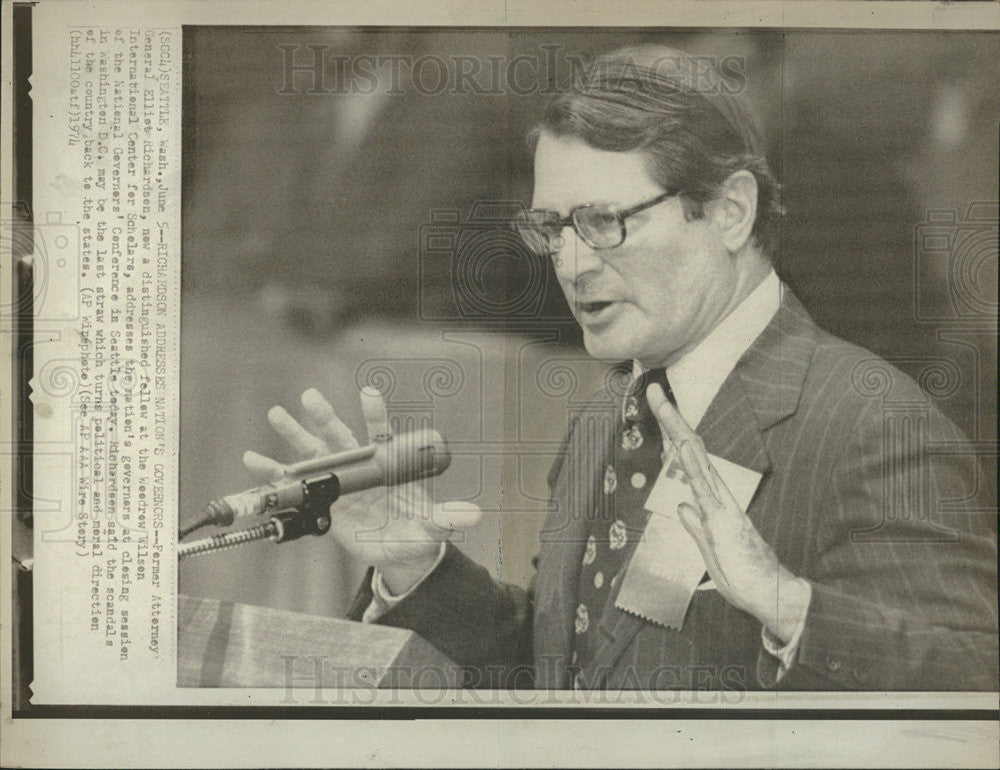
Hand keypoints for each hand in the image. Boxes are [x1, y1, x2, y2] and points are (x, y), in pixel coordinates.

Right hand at [244, 386, 480, 593]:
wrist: (397, 549)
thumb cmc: (415, 532)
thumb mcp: (430, 529)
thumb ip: (447, 519)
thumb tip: (474, 514)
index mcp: (387, 466)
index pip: (382, 434)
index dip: (376, 414)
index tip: (369, 393)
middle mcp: (360, 467)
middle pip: (342, 436)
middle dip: (326, 417)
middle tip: (309, 396)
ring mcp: (339, 481)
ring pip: (314, 452)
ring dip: (295, 434)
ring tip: (276, 413)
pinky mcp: (322, 499)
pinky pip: (293, 483)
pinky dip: (273, 472)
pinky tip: (253, 459)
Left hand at [647, 383, 809, 642]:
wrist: (768, 595)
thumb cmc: (741, 575)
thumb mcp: (708, 548)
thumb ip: (695, 526)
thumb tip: (681, 506)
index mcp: (712, 501)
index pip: (687, 461)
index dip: (671, 436)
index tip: (658, 411)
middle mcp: (717, 495)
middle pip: (689, 449)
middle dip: (671, 419)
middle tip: (653, 390)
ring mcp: (720, 504)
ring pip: (696, 458)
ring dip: (678, 430)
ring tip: (662, 404)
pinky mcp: (723, 519)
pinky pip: (704, 486)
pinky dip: (692, 464)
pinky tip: (682, 445)